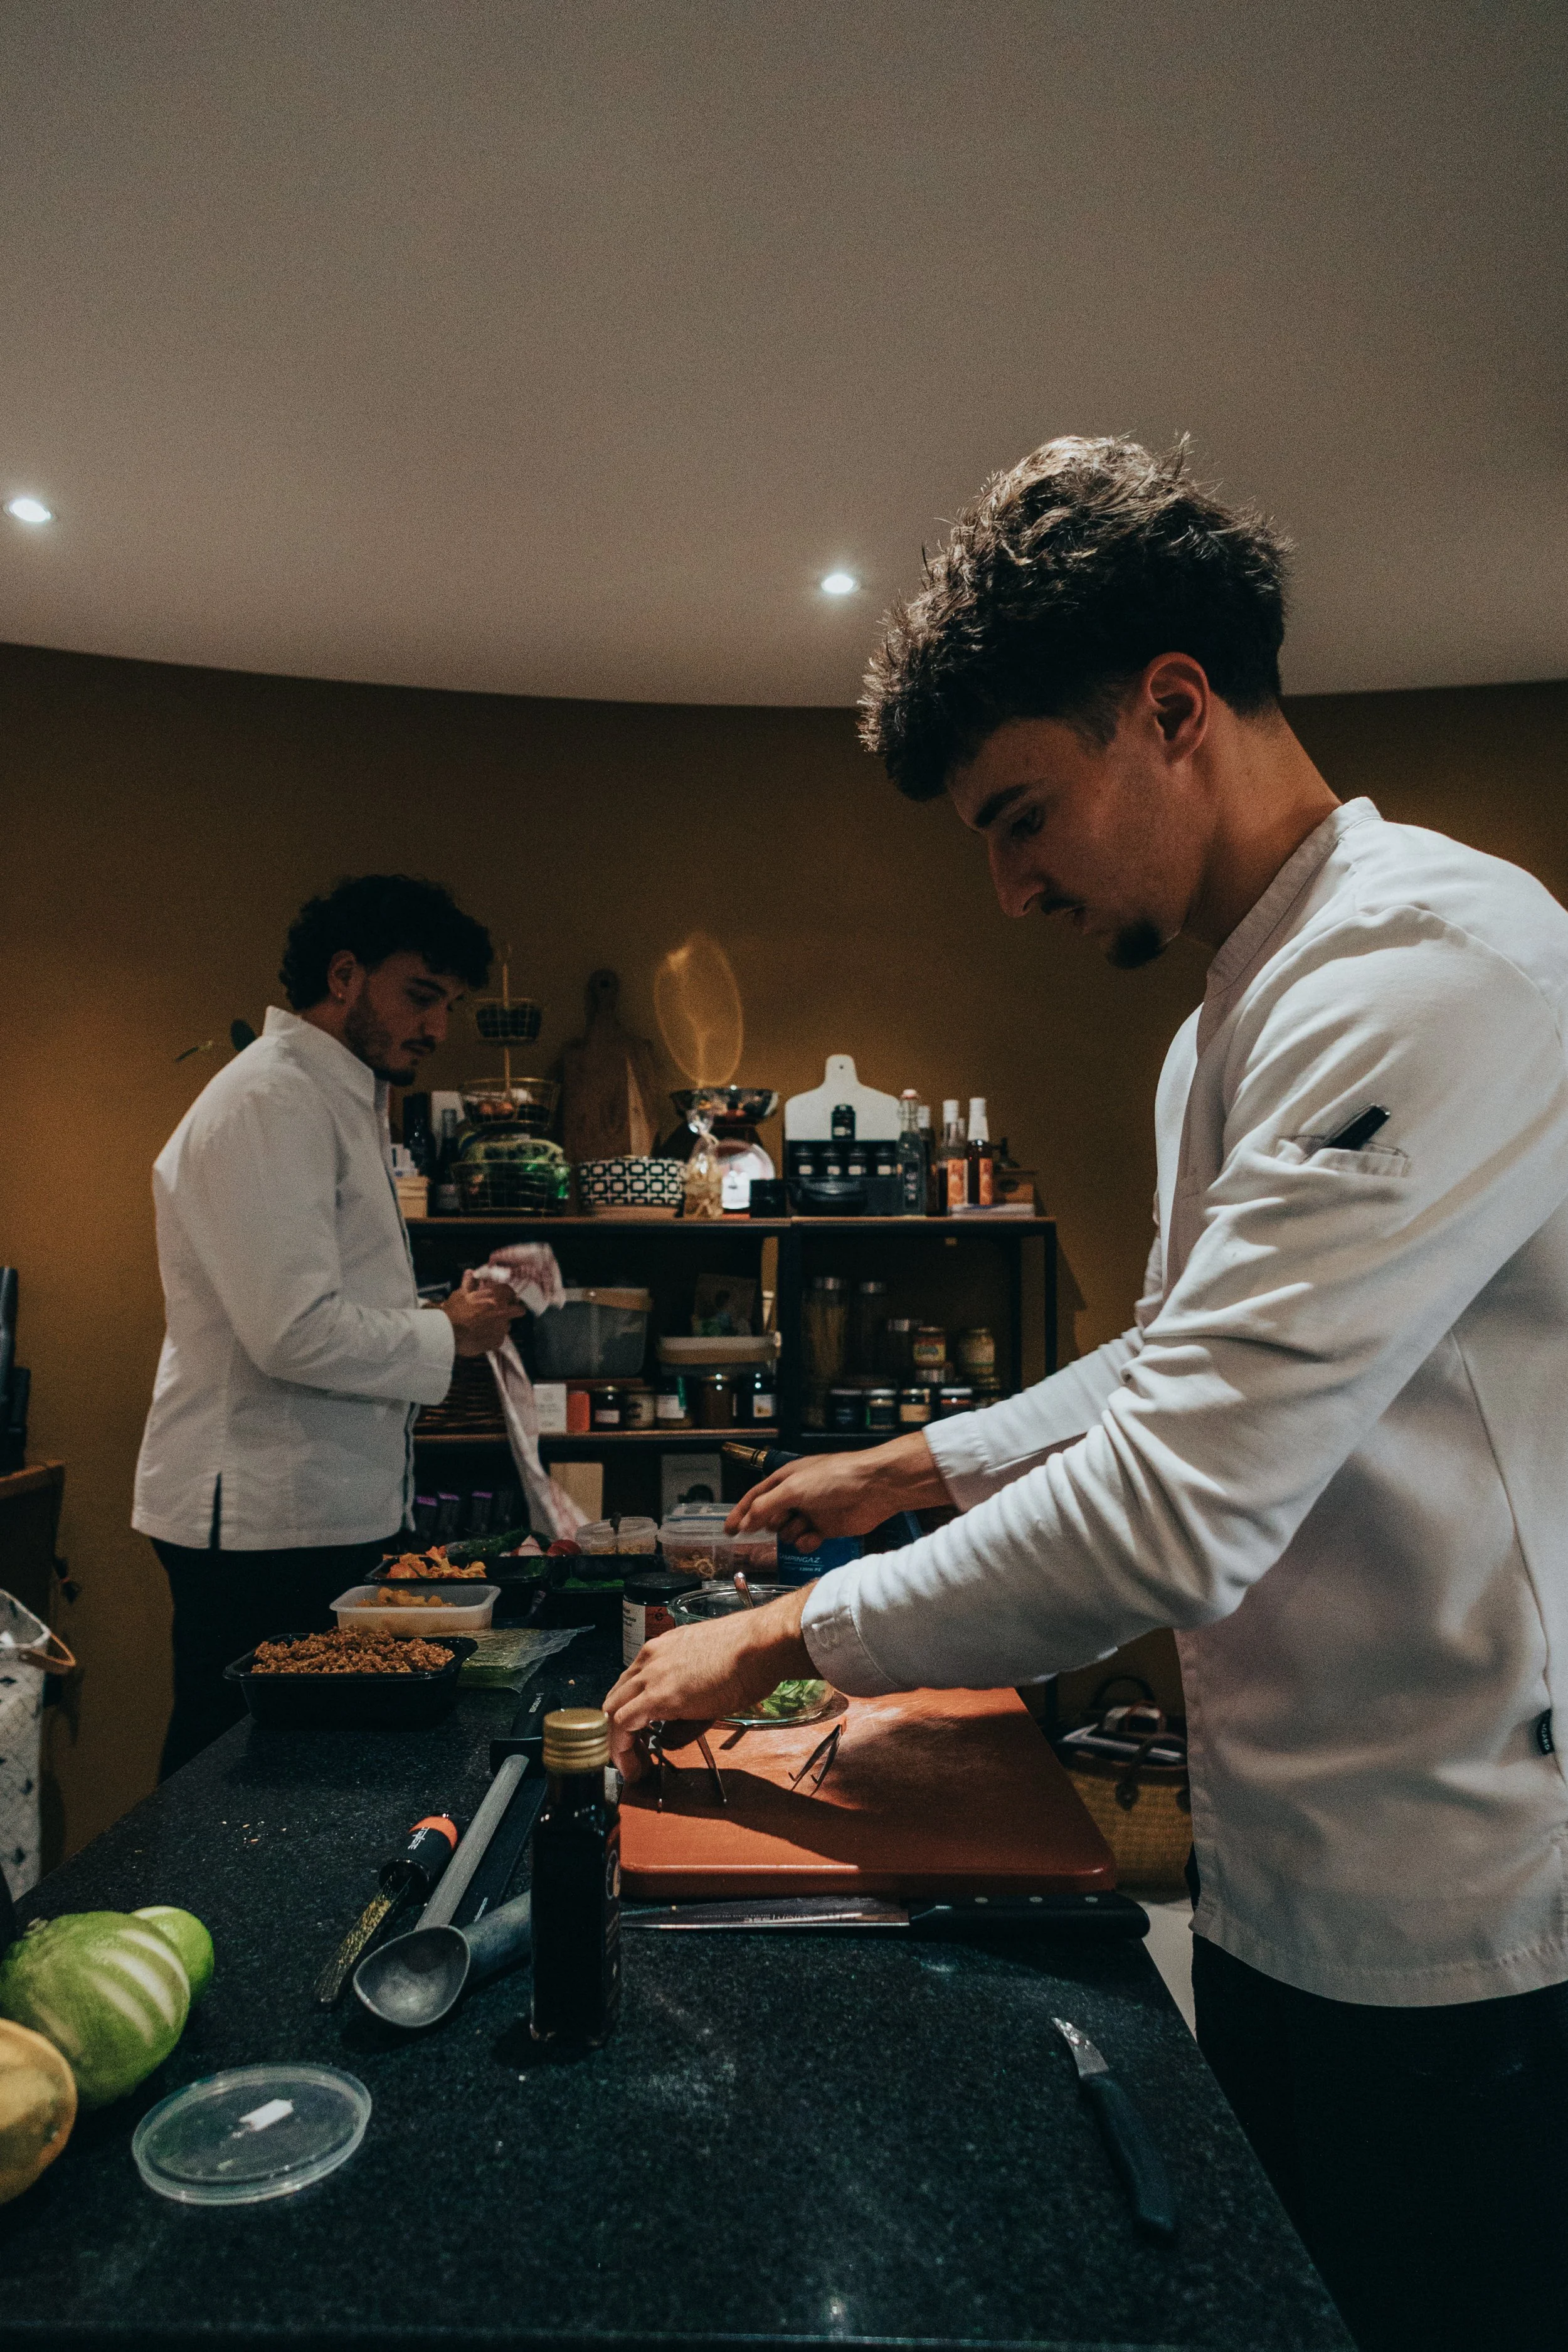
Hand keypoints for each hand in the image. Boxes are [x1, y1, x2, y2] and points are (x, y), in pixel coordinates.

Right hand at [438, 1269, 516, 1357]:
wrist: (449, 1332)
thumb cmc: (455, 1311)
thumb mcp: (460, 1294)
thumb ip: (469, 1283)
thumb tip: (470, 1272)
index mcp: (496, 1296)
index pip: (511, 1292)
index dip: (507, 1295)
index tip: (503, 1298)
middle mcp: (503, 1311)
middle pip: (518, 1310)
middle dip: (513, 1310)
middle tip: (501, 1312)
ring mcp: (502, 1328)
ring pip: (507, 1325)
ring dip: (500, 1325)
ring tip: (486, 1326)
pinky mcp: (497, 1342)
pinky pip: (499, 1338)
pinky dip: (492, 1337)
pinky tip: (481, 1336)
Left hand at [603, 1586, 816, 1779]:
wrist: (761, 1645)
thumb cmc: (749, 1655)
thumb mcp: (709, 1675)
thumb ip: (686, 1705)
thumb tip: (671, 1737)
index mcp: (662, 1650)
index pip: (630, 1684)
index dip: (629, 1713)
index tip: (639, 1736)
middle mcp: (649, 1659)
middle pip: (615, 1698)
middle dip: (618, 1731)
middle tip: (633, 1755)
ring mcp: (651, 1675)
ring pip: (613, 1711)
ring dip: (618, 1742)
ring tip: (632, 1766)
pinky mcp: (658, 1696)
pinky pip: (623, 1724)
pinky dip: (622, 1748)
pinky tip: (635, 1767)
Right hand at [724, 1432, 949, 1550]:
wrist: (874, 1489)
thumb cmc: (836, 1477)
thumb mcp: (793, 1489)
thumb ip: (766, 1506)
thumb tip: (746, 1521)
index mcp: (787, 1478)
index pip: (756, 1497)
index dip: (741, 1513)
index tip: (728, 1530)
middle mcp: (798, 1494)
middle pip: (770, 1517)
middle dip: (770, 1524)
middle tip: (778, 1522)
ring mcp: (811, 1512)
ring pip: (787, 1533)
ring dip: (791, 1533)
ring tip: (804, 1526)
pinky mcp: (826, 1528)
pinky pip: (805, 1542)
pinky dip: (806, 1542)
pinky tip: (814, 1537)